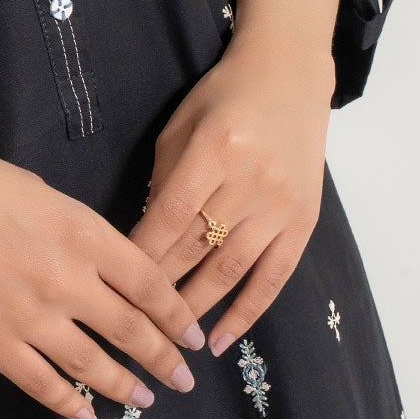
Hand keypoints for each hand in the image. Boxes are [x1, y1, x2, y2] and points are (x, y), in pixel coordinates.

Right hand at [0, 127, 206, 418]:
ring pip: (95, 366)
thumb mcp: (41, 191)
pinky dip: (70, 405)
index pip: (151, 286)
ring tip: (145, 399)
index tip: (194, 336)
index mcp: (84, 233)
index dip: (179, 316)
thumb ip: (80, 232)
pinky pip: (43, 385)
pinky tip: (87, 415)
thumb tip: (105, 265)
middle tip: (184, 379)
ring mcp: (30, 317)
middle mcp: (68, 280)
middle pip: (133, 330)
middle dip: (165, 359)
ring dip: (126, 387)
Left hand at [130, 0, 339, 355]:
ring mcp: (282, 205)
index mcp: (216, 150)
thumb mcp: (182, 125)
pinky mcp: (305, 222)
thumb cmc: (224, 96)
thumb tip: (144, 240)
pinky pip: (274, 277)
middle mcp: (252, 181)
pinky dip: (247, 312)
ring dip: (198, 309)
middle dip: (161, 291)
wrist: (290, 75)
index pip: (170, 216)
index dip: (141, 256)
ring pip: (233, 270)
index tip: (114, 288)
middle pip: (198, 248)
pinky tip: (221, 338)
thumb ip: (164, 179)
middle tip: (131, 327)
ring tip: (169, 343)